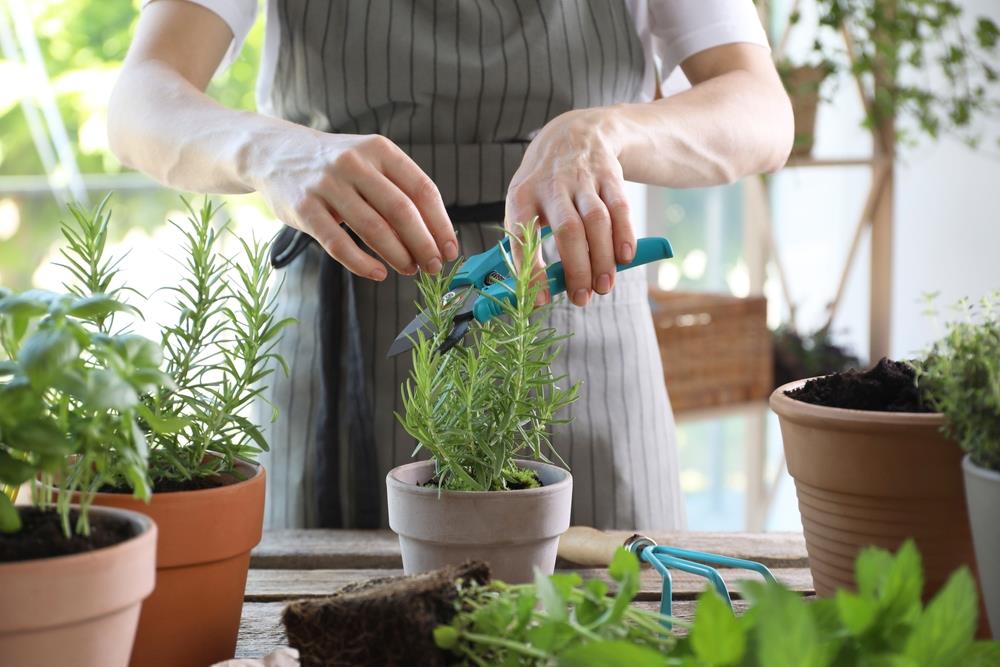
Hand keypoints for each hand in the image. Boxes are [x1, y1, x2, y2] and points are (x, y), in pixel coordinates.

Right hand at [250, 131, 457, 279]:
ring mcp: (327, 185)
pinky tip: (378, 273)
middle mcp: (354, 163)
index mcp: (379, 150)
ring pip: (373, 228)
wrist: (274, 152)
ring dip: (397, 255)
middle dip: (423, 244)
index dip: (440, 223)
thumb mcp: (369, 161)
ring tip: (410, 270)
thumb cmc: (335, 166)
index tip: (450, 249)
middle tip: (433, 266)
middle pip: (401, 210)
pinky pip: (338, 243)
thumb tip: (434, 235)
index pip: (422, 189)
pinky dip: (362, 263)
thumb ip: (398, 190)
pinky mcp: (304, 209)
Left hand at [505, 108, 634, 305]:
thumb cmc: (544, 185)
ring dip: (602, 258)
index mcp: (522, 196)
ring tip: (604, 287)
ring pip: (596, 221)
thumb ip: (530, 244)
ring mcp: (582, 178)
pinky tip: (625, 258)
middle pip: (568, 230)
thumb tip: (539, 292)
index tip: (540, 299)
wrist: (572, 134)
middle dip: (577, 268)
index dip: (531, 270)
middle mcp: (552, 185)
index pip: (523, 236)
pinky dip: (625, 235)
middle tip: (581, 298)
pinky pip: (620, 207)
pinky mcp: (609, 175)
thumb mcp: (525, 204)